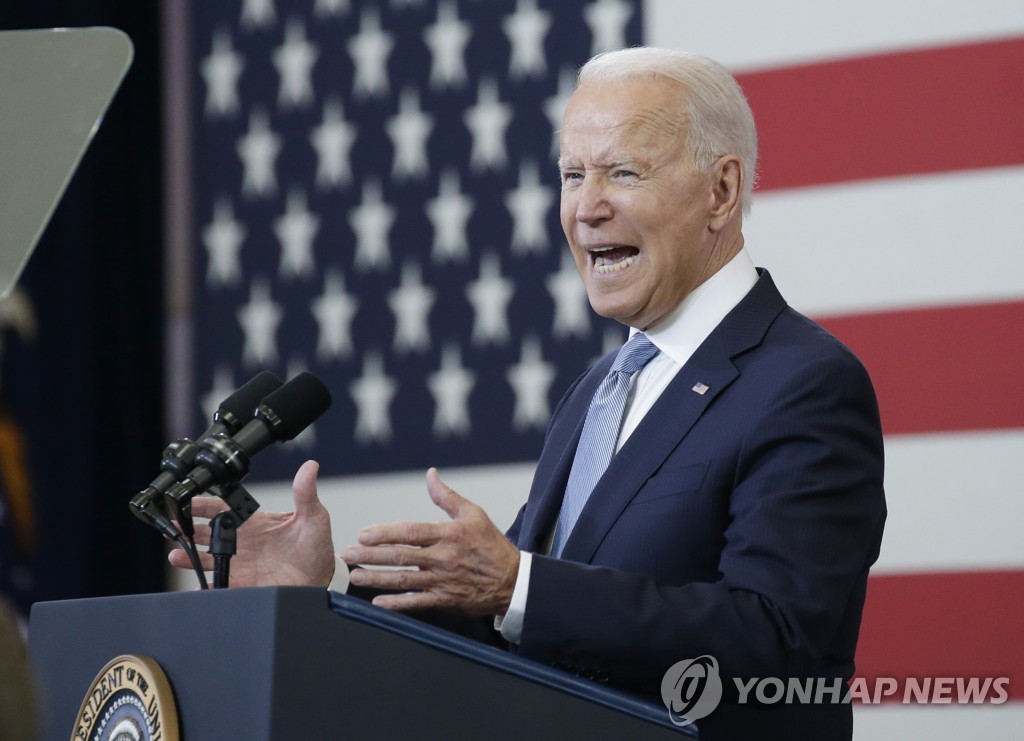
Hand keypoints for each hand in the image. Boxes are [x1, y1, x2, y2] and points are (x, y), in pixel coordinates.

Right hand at [167, 460, 335, 587]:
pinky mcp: (241, 583)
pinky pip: (217, 584)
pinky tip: (196, 586)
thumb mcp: (313, 517)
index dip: (203, 505)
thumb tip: (310, 467)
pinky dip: (205, 586)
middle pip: (206, 532)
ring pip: (205, 558)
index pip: (223, 509)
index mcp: (255, 522)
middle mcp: (242, 541)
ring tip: (176, 556)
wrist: (320, 579)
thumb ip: (306, 493)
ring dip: (188, 557)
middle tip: (172, 526)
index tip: (188, 501)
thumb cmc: (316, 546)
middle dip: (186, 529)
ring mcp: (239, 563)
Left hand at [343, 468, 518, 615]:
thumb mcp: (473, 514)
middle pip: (401, 556)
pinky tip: (377, 602)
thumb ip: (447, 496)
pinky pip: (417, 602)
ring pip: (404, 579)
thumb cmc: (492, 545)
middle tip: (348, 554)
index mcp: (448, 534)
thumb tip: (430, 474)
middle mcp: (443, 557)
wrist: (514, 581)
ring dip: (376, 578)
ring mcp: (443, 580)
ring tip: (355, 576)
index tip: (363, 533)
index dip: (384, 533)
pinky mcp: (445, 600)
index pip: (410, 532)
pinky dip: (396, 604)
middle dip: (371, 555)